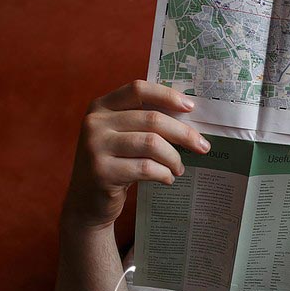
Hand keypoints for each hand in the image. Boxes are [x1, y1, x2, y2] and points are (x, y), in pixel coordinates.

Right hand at [62, 80, 209, 229]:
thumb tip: (190, 116)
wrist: (87, 200)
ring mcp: (95, 147)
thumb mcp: (121, 136)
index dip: (167, 96)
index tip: (191, 107)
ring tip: (179, 168)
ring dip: (174, 158)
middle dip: (184, 134)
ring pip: (152, 144)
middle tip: (202, 147)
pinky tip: (167, 179)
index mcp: (101, 106)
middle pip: (152, 119)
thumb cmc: (115, 163)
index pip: (138, 89)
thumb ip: (143, 122)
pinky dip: (164, 174)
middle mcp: (94, 123)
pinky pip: (146, 168)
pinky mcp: (102, 172)